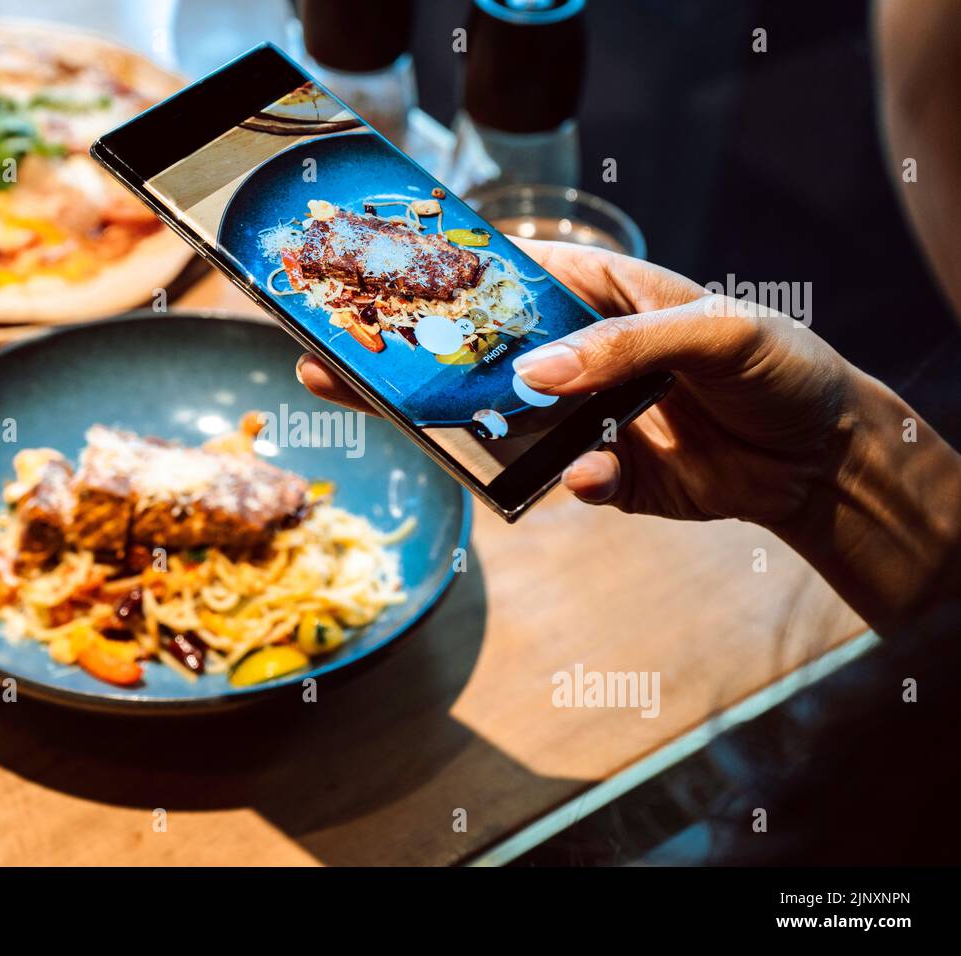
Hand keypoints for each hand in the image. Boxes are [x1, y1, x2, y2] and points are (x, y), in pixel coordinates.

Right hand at [298, 238, 855, 527]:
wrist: (823, 461)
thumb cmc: (780, 368)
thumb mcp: (715, 334)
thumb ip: (625, 348)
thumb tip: (537, 373)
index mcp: (605, 296)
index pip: (513, 278)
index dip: (448, 278)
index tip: (381, 282)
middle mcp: (582, 356)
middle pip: (481, 355)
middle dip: (413, 360)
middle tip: (334, 360)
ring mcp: (585, 418)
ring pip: (502, 423)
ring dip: (458, 430)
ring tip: (400, 425)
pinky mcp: (602, 474)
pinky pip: (562, 481)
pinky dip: (571, 485)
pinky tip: (593, 481)